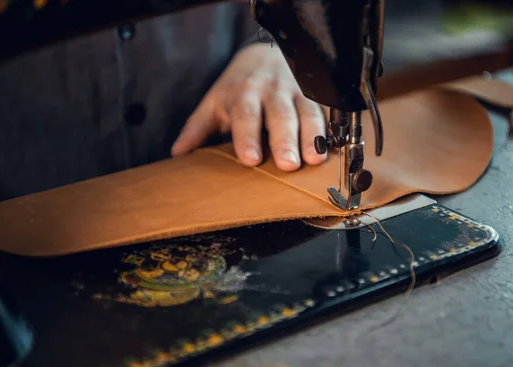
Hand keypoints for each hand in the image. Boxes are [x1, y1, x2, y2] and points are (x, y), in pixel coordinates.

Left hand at [171, 43, 326, 170]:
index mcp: (243, 94)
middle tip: (288, 164)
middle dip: (284, 140)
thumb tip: (178, 154)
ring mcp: (296, 93)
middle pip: (279, 115)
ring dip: (312, 136)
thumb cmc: (237, 88)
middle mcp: (271, 92)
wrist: (266, 55)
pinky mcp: (315, 96)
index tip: (249, 159)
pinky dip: (330, 129)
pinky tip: (334, 148)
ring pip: (307, 113)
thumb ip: (198, 128)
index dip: (247, 137)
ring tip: (315, 160)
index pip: (245, 115)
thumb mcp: (214, 103)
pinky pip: (325, 111)